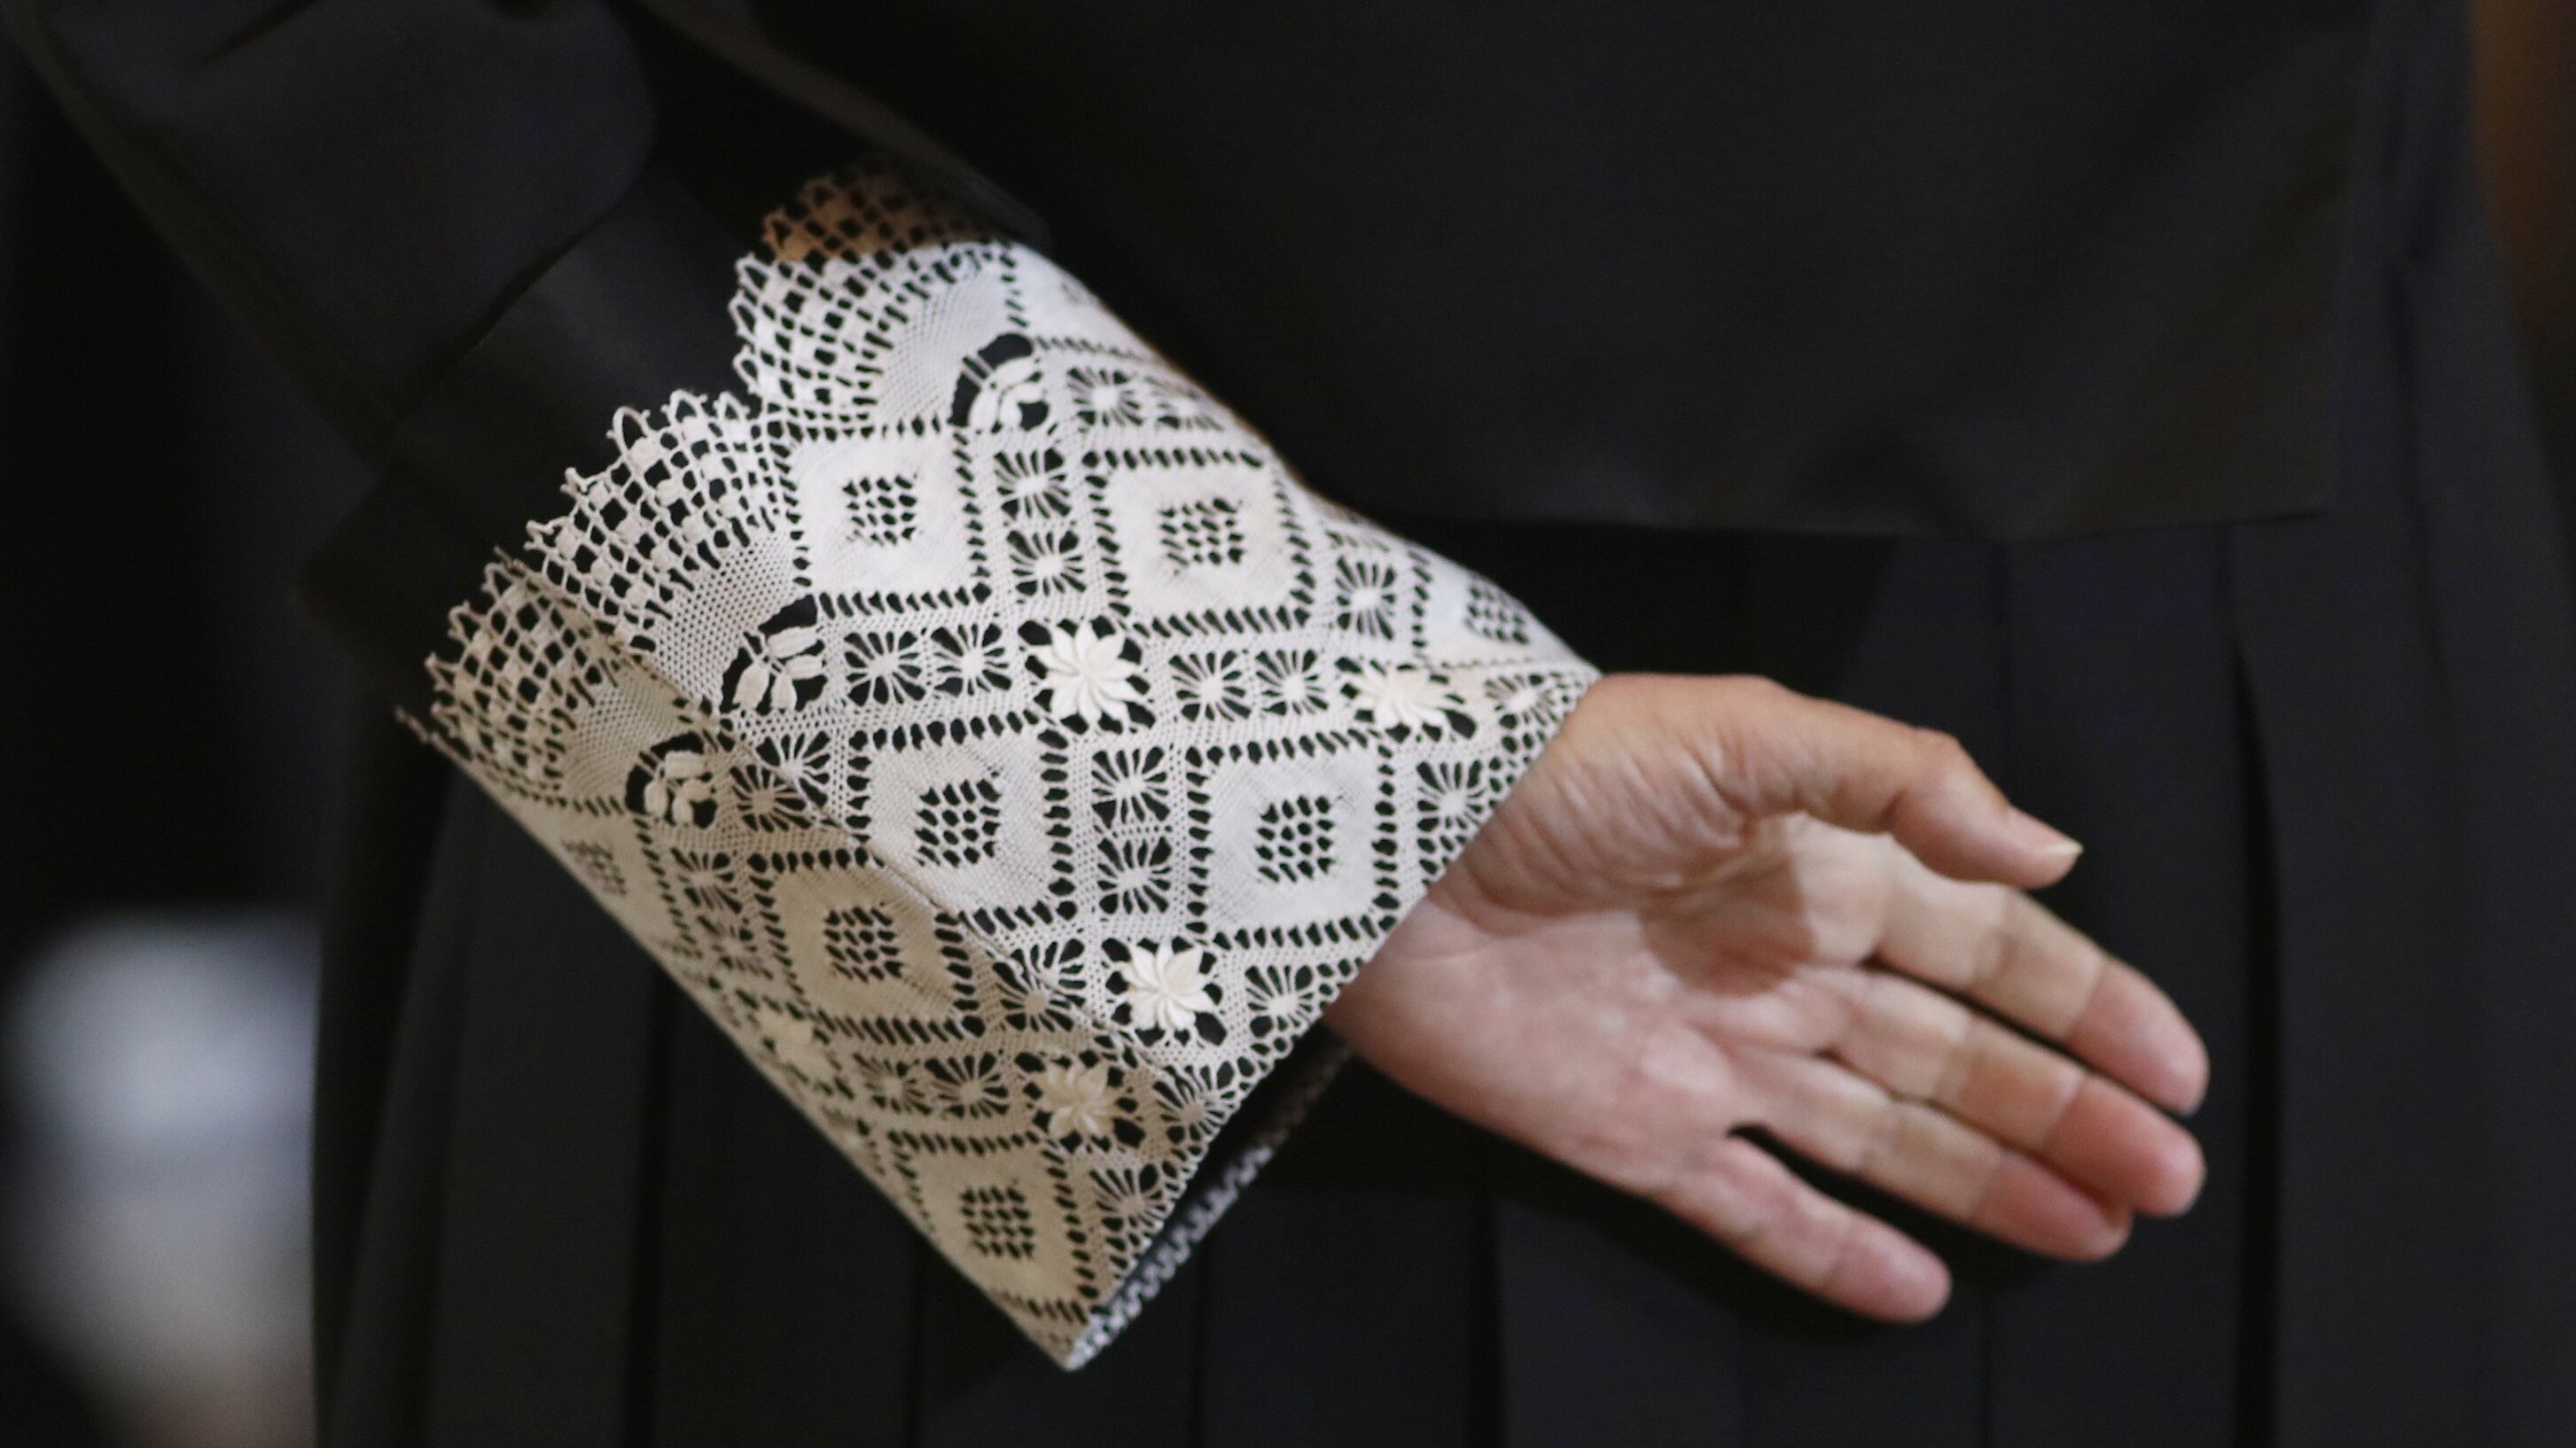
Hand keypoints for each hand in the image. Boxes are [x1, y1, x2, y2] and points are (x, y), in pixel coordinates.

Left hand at [1326, 673, 2208, 1320]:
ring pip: (1880, 1137)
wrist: (1381, 848)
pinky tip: (1923, 1291)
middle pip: (1954, 1058)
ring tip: (2094, 1234)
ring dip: (1986, 1184)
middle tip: (2168, 1185)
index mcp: (1819, 868)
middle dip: (2064, 1115)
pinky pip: (1752, 1205)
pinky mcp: (1631, 1130)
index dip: (2089, 1009)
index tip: (2181, 1076)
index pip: (1988, 951)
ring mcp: (1709, 1056)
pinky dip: (1834, 1251)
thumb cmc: (1561, 771)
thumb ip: (1903, 781)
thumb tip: (2052, 848)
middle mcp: (1779, 968)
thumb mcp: (1746, 731)